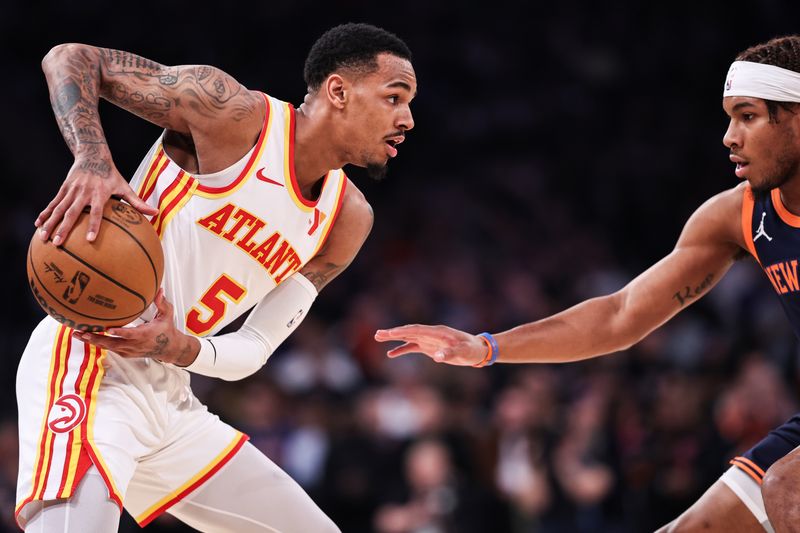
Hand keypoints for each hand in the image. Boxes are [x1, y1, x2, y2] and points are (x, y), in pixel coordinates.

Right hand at [35, 152, 157, 245]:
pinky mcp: (63, 188)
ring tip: (43, 237)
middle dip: (64, 228)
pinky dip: (45, 213)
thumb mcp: (125, 186)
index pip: (96, 212)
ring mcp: (71, 190)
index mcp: (99, 193)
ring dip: (50, 223)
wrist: (92, 155)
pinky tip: (38, 224)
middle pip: (72, 213)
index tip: (89, 240)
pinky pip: (53, 203)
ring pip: (58, 209)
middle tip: (58, 243)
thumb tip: (156, 213)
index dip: (93, 225)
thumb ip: (138, 202)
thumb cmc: (112, 175)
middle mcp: (83, 192)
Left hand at [74, 289, 198, 365]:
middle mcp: (135, 345)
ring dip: (93, 341)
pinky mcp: (125, 353)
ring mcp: (129, 350)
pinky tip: (87, 337)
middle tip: (82, 332)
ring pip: (108, 347)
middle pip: (113, 343)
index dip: (120, 333)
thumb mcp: (167, 315)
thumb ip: (162, 303)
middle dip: (96, 339)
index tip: (108, 329)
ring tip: (78, 334)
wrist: (168, 348)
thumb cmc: (167, 330)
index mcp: (145, 335)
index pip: (131, 334)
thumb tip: (159, 290)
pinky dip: (98, 343)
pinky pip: (110, 348)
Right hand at [374, 324, 487, 365]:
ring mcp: (429, 340)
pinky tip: (391, 354)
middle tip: (377, 334)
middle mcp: (431, 334)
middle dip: (393, 333)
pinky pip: (413, 347)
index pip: (416, 330)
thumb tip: (437, 357)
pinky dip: (402, 349)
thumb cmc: (471, 350)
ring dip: (394, 338)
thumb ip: (450, 354)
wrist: (477, 350)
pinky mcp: (429, 347)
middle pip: (409, 331)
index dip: (402, 332)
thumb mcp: (463, 352)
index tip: (389, 333)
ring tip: (378, 337)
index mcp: (438, 332)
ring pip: (408, 337)